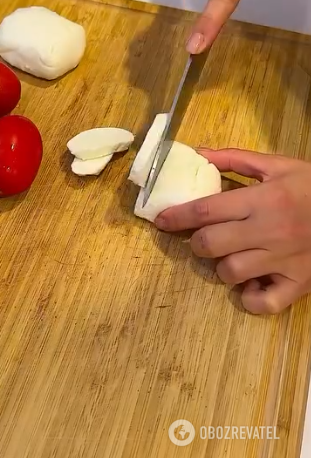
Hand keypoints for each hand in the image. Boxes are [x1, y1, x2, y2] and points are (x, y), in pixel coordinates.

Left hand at [155, 149, 310, 313]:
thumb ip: (237, 159)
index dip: (175, 216)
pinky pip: (263, 303)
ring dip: (221, 266)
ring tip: (231, 256)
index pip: (205, 210)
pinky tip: (251, 284)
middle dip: (196, 242)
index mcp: (262, 200)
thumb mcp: (279, 165)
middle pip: (210, 244)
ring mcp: (283, 261)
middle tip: (202, 238)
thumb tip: (199, 154)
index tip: (159, 219)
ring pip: (230, 273)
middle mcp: (268, 231)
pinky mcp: (298, 284)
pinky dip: (250, 298)